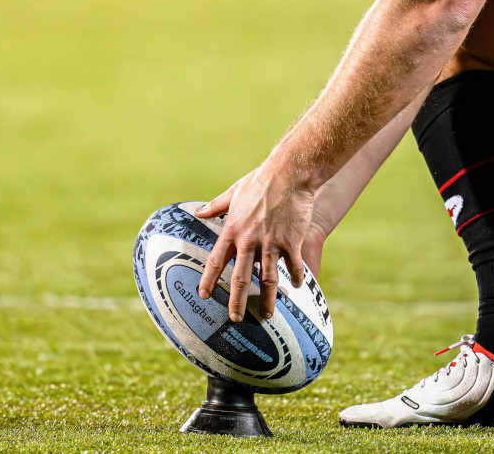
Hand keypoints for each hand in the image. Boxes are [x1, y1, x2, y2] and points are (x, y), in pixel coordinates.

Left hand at [194, 160, 316, 321]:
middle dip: (237, 301)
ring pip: (268, 279)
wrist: (289, 174)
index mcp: (233, 230)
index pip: (216, 261)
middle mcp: (249, 240)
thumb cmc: (260, 181)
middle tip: (236, 318)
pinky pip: (293, 267)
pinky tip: (296, 287)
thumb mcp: (234, 192)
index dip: (209, 280)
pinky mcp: (290, 242)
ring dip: (267, 300)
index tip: (205, 295)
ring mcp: (271, 243)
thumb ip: (215, 206)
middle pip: (241, 278)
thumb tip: (197, 212)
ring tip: (267, 314)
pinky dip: (295, 278)